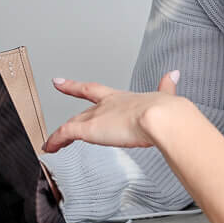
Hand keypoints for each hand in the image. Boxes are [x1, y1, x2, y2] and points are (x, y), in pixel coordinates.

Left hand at [43, 73, 182, 151]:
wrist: (160, 117)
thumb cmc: (166, 112)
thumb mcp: (166, 97)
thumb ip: (167, 88)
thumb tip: (174, 74)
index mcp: (124, 98)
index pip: (95, 90)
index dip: (78, 86)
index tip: (64, 81)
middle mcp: (107, 105)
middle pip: (84, 110)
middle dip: (72, 107)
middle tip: (59, 91)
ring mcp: (97, 117)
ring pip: (73, 123)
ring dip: (62, 133)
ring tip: (52, 143)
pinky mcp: (89, 129)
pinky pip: (65, 135)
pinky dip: (55, 141)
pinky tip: (49, 148)